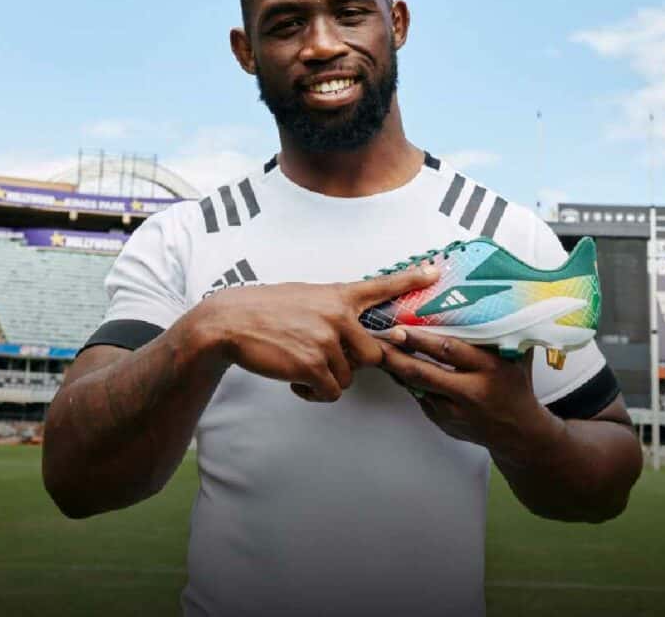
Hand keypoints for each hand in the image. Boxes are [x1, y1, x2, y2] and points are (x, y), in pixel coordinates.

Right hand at [196, 265, 438, 402]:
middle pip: (373, 355)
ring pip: (348, 377)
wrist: (229, 322)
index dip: (411, 280)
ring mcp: (326, 340)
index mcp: (337, 295)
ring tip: (300, 366)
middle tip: (325, 359)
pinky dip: (314, 393)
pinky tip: (296, 381)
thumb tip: (353, 332)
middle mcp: (338, 316)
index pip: (382, 285)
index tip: (435, 271)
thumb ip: (334, 310)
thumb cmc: (265, 310)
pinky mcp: (312, 365)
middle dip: (354, 364)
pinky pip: (330, 392)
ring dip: (327, 379)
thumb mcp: (305, 297)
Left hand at [380, 328, 560, 458]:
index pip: (449, 350)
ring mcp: (453, 411)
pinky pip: (419, 397)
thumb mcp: (515, 358)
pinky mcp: (443, 421)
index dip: (422, 339)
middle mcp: (469, 391)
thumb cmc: (516, 386)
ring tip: (377, 350)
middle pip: (424, 372)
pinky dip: (405, 381)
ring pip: (416, 386)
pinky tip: (393, 368)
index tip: (401, 327)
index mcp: (489, 369)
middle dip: (397, 355)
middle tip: (378, 338)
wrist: (518, 433)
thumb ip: (502, 333)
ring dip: (395, 369)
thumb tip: (490, 299)